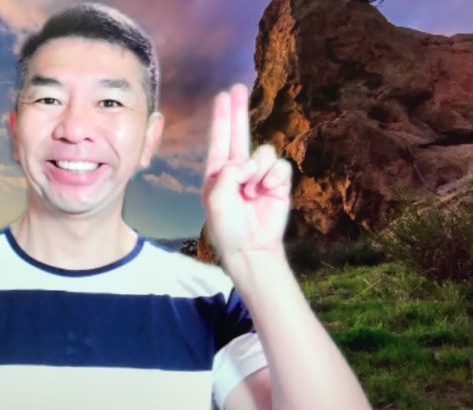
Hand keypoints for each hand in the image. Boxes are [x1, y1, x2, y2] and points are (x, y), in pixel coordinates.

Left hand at [202, 84, 292, 261]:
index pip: (219, 139)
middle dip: (239, 110)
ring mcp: (259, 175)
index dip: (221, 117)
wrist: (252, 248)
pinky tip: (266, 191)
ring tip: (251, 192)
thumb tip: (249, 162)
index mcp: (218, 172)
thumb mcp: (217, 198)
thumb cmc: (228, 226)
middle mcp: (237, 169)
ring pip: (263, 151)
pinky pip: (279, 165)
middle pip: (240, 133)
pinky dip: (272, 177)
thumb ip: (228, 173)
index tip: (222, 96)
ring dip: (257, 170)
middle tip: (238, 87)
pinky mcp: (278, 182)